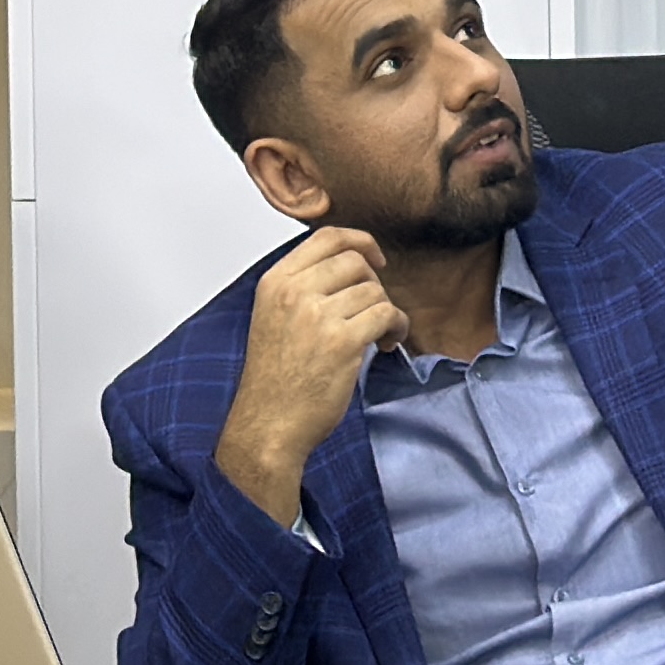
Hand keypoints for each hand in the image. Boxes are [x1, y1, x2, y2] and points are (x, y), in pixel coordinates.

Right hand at [213, 229, 407, 527]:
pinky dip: (397, 327)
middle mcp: (294, 293)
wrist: (267, 427)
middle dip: (373, 284)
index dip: (360, 241)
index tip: (375, 258)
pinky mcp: (343, 342)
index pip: (327, 237)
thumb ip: (303, 288)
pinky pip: (387, 314)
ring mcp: (318, 316)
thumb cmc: (273, 381)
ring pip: (375, 290)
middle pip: (356, 262)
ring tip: (379, 334)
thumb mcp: (273, 318)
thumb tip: (350, 266)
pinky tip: (387, 343)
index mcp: (275, 283)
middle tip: (372, 311)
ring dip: (386, 311)